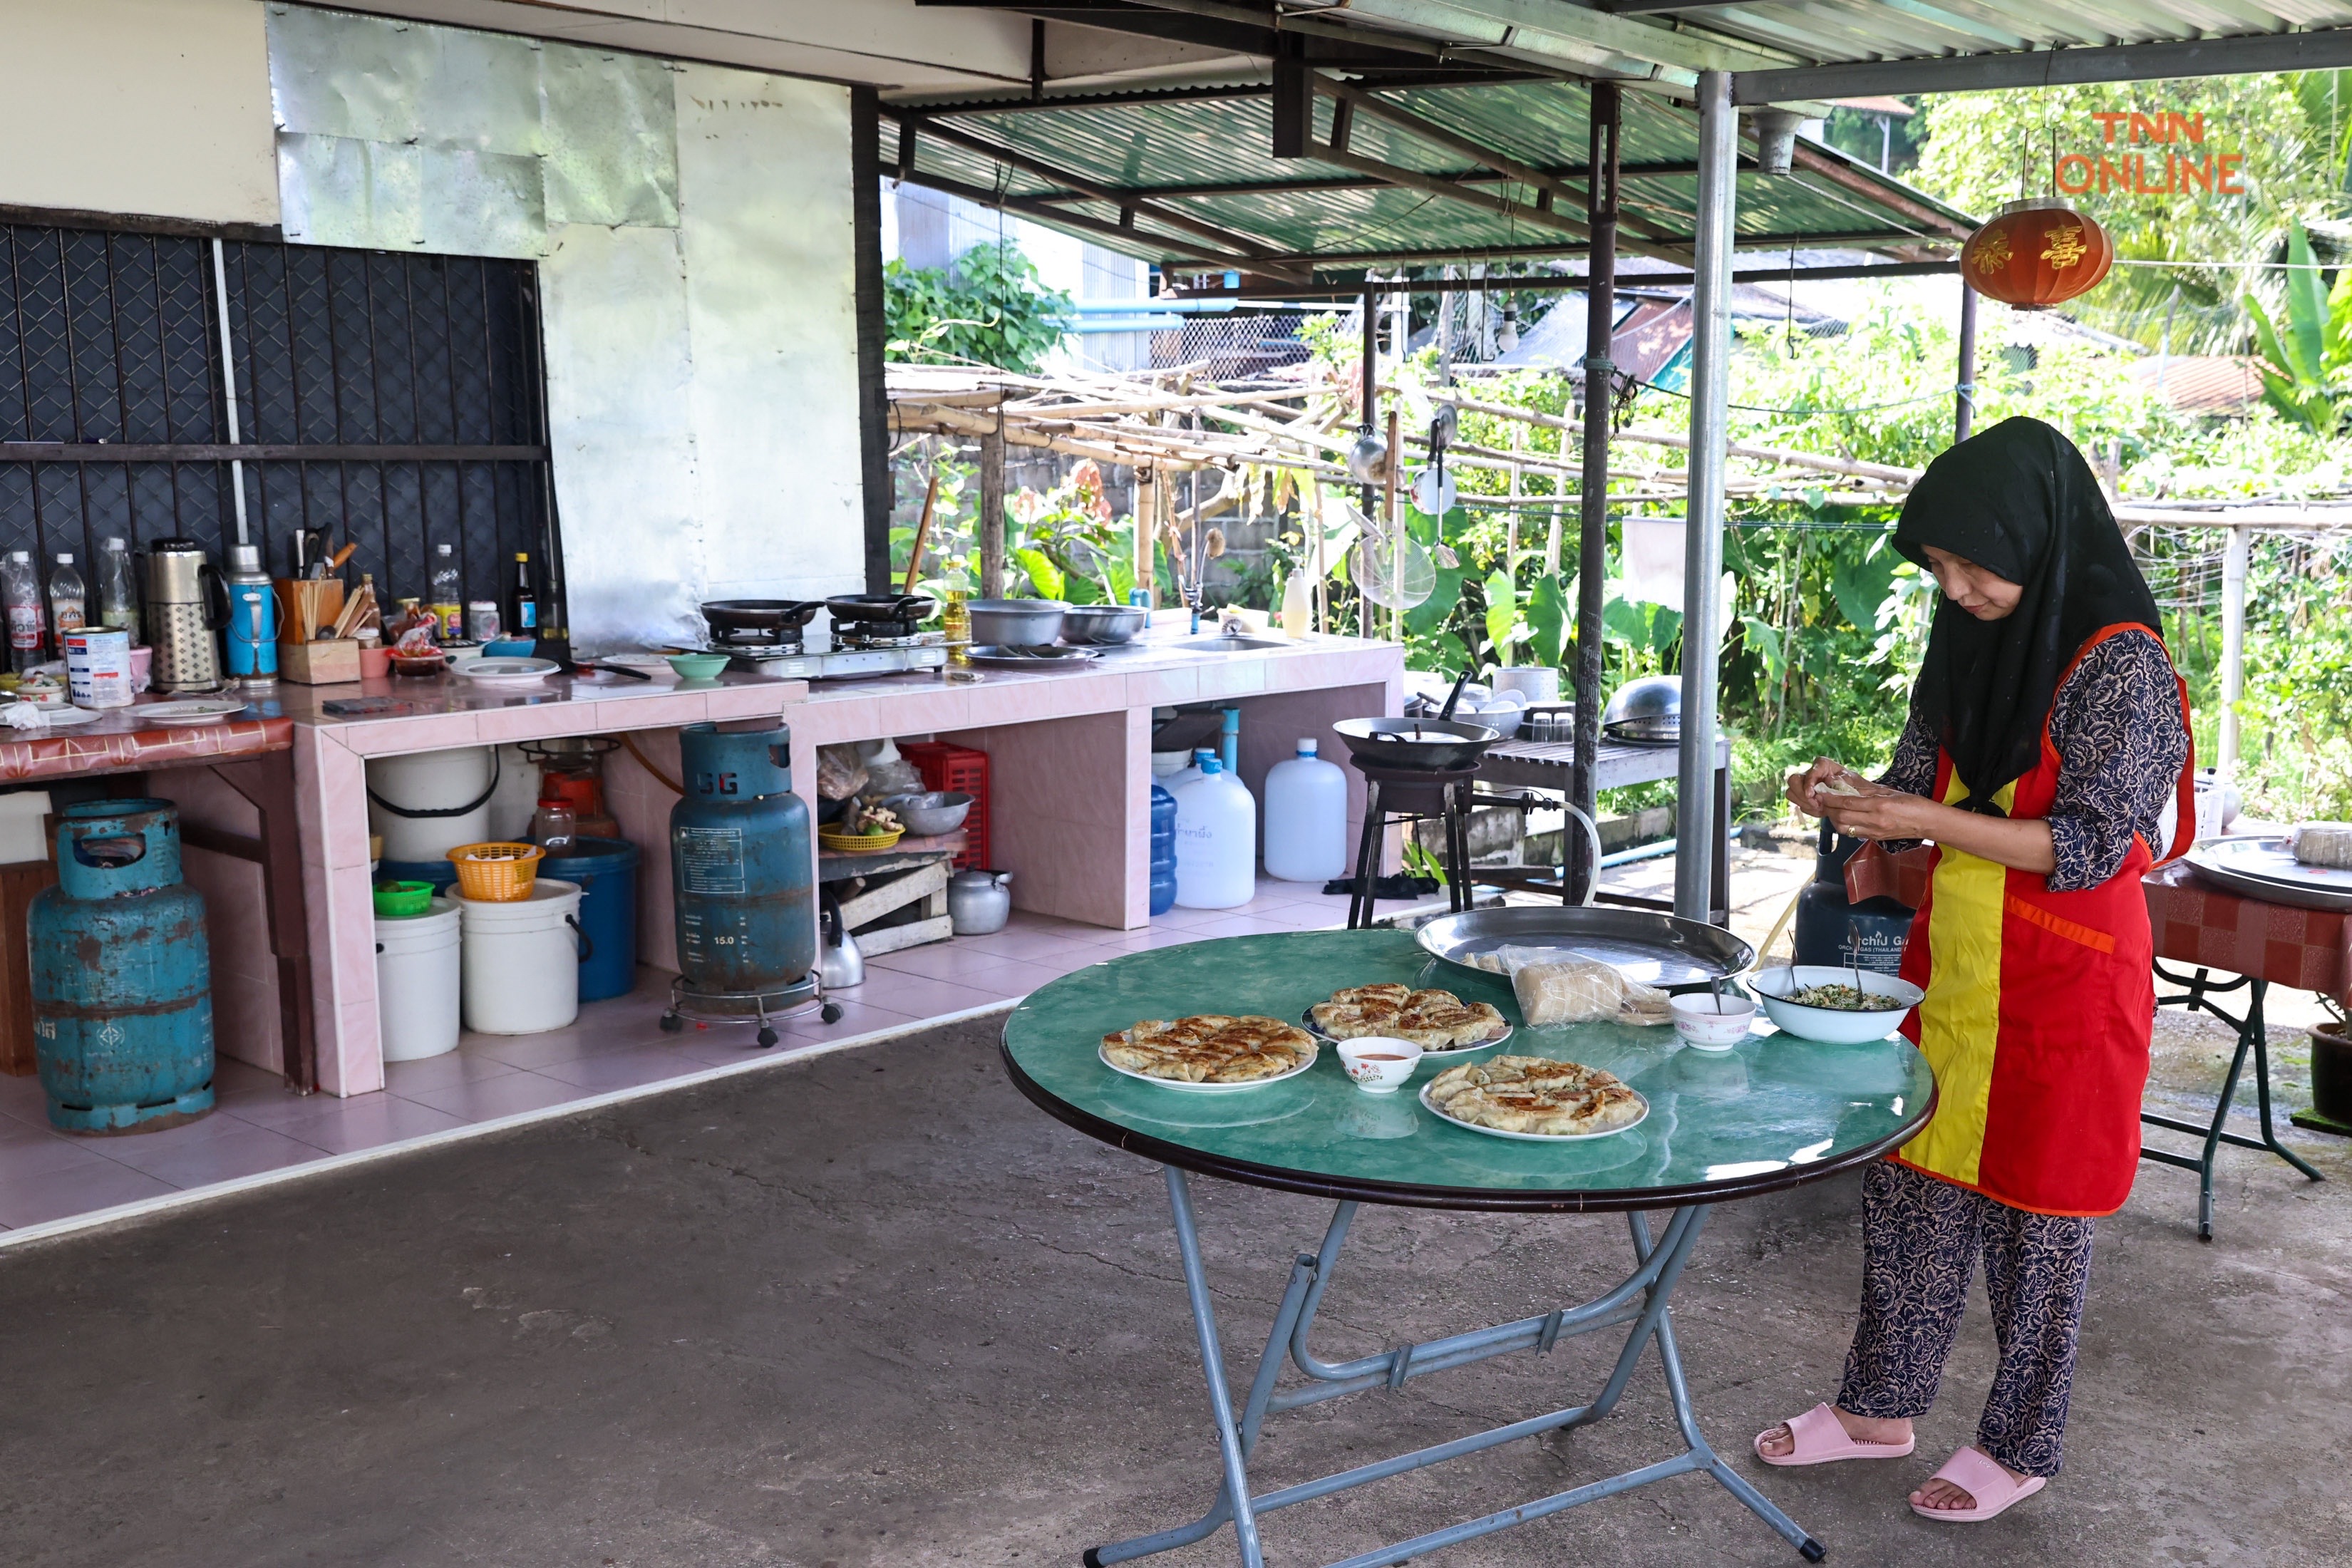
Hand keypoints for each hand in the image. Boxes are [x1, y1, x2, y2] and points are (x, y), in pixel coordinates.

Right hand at [1785, 756, 1872, 817]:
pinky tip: (1821, 811)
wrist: (1857, 798)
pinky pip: (1798, 803)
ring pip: (1791, 793)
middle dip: (1802, 795)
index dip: (1808, 783)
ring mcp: (1805, 785)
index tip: (1812, 795)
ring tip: (1821, 809)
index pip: (1809, 771)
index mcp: (1822, 764)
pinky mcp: (1804, 796)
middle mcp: (1811, 773)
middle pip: (1793, 780)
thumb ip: (1843, 779)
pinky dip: (1809, 809)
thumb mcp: (1855, 782)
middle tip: (1816, 804)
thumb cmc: (1857, 786)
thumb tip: (1829, 780)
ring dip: (1804, 803)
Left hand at [1818, 787, 1932, 842]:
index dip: (1830, 798)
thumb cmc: (1912, 803)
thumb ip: (1866, 791)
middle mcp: (1874, 821)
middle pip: (1841, 817)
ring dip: (1834, 819)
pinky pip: (1853, 833)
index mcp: (1879, 805)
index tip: (1821, 792)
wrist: (1928, 822)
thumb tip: (1845, 787)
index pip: (1847, 802)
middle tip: (1823, 800)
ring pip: (1843, 828)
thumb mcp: (1889, 791)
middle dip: (1828, 809)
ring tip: (1832, 809)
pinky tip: (1844, 818)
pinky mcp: (1875, 838)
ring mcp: (1874, 831)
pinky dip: (1844, 825)